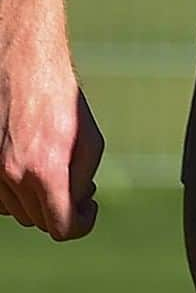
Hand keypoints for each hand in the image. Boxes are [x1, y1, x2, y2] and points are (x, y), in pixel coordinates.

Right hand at [0, 55, 104, 239]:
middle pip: (40, 221)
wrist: (25, 64)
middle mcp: (14, 177)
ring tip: (54, 170)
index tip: (89, 209)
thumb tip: (78, 203)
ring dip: (39, 200)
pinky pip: (0, 199)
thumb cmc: (61, 98)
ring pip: (19, 212)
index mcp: (46, 170)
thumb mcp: (89, 138)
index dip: (81, 223)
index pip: (63, 227)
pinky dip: (17, 193)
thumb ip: (83, 178)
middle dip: (62, 209)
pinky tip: (31, 168)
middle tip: (77, 185)